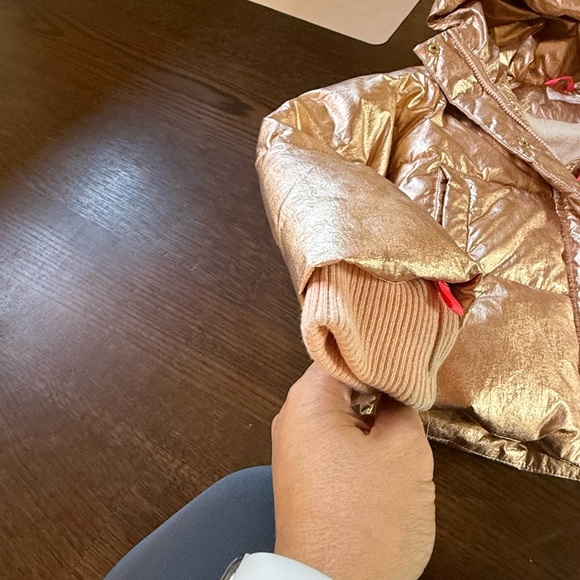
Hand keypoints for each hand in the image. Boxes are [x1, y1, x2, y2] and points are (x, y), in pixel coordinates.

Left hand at [271, 363, 434, 579]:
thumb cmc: (369, 516)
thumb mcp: (404, 450)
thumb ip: (402, 405)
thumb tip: (396, 391)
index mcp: (308, 399)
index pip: (345, 352)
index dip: (380, 350)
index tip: (409, 351)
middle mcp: (292, 417)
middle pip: (339, 381)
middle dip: (377, 381)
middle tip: (413, 381)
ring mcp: (294, 448)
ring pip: (338, 411)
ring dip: (369, 410)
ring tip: (404, 408)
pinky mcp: (303, 474)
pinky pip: (332, 439)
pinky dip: (358, 435)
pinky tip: (383, 439)